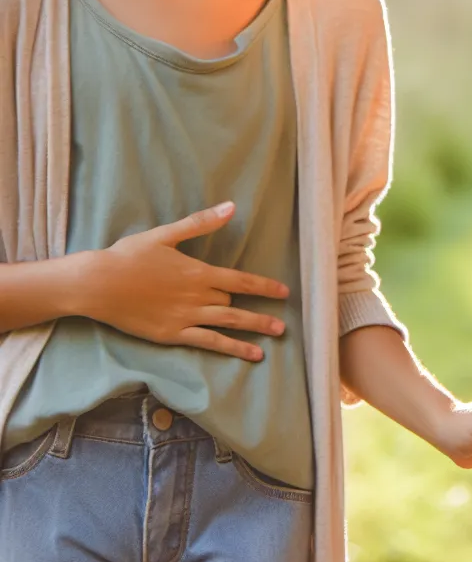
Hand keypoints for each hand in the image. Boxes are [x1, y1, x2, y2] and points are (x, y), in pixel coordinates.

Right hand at [80, 203, 290, 361]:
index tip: (284, 292)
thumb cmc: (129, 256)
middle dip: (257, 309)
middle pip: (233, 301)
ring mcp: (186, 317)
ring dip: (255, 329)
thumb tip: (232, 207)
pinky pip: (209, 342)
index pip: (241, 280)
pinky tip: (251, 354)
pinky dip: (233, 348)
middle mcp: (197, 296)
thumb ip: (201, 223)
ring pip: (229, 323)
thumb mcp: (166, 235)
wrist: (97, 284)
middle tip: (282, 320)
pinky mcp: (172, 335)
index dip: (264, 286)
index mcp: (198, 272)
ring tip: (276, 335)